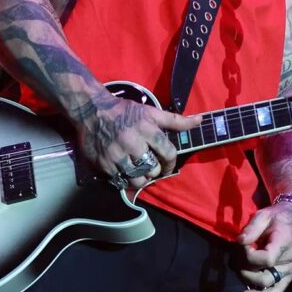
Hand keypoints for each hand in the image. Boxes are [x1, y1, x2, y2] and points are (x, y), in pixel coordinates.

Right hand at [76, 96, 200, 188]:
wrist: (91, 110)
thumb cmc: (125, 111)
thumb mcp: (151, 112)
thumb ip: (176, 120)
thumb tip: (199, 120)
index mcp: (147, 129)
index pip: (168, 153)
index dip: (171, 162)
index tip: (167, 164)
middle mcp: (132, 143)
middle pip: (152, 169)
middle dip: (154, 170)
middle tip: (150, 166)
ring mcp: (117, 155)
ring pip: (137, 179)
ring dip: (140, 178)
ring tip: (138, 171)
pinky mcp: (103, 164)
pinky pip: (119, 181)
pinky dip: (124, 179)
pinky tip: (124, 171)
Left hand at [236, 201, 291, 291]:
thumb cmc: (277, 217)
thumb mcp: (263, 215)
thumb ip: (251, 228)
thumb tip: (239, 242)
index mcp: (285, 242)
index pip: (267, 259)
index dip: (249, 256)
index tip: (242, 245)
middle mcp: (290, 260)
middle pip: (264, 276)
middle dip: (245, 268)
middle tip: (237, 255)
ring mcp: (290, 270)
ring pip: (268, 285)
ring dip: (249, 280)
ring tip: (239, 269)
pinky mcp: (289, 276)